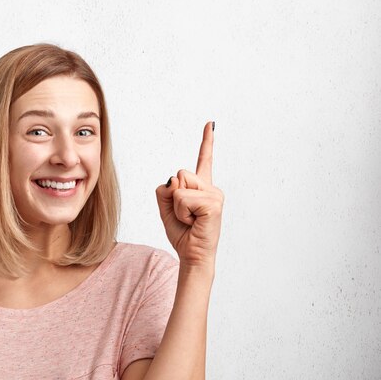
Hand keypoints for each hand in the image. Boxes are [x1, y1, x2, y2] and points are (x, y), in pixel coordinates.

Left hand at [155, 121, 223, 268]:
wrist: (192, 255)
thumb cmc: (182, 233)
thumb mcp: (166, 208)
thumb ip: (165, 190)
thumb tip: (175, 179)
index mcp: (201, 187)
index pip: (203, 160)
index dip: (207, 141)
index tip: (210, 124)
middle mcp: (211, 188)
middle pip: (180, 173)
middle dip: (174, 195)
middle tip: (185, 215)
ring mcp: (215, 195)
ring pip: (180, 185)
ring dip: (177, 206)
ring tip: (189, 219)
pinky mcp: (213, 203)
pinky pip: (183, 198)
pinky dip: (181, 212)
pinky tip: (193, 222)